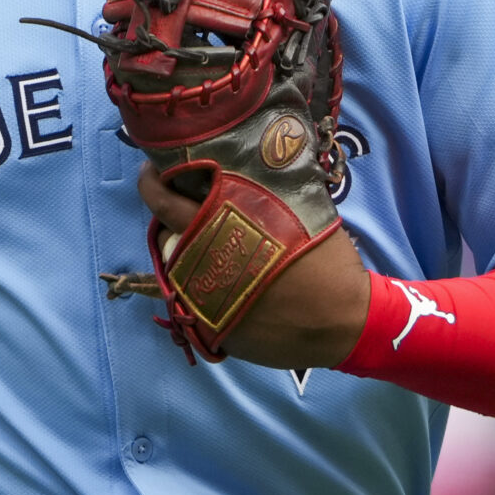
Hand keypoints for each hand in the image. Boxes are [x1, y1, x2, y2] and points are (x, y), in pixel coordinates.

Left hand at [137, 162, 370, 369]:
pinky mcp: (209, 327)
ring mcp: (203, 298)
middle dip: (160, 209)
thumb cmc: (327, 264)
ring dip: (179, 246)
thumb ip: (265, 193)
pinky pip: (189, 298)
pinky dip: (198, 281)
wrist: (341, 322)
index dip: (153, 181)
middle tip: (167, 193)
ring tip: (198, 235)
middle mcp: (204, 261)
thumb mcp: (300, 213)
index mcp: (225, 226)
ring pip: (170, 265)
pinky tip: (219, 274)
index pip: (166, 200)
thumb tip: (249, 166)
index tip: (152, 169)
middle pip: (162, 230)